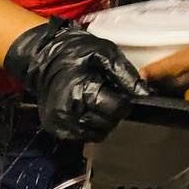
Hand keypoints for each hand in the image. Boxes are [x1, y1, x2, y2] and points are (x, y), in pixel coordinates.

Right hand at [4, 17, 146, 141]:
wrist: (43, 56)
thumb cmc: (75, 52)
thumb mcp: (105, 53)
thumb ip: (125, 74)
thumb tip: (145, 94)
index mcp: (82, 91)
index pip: (117, 109)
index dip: (124, 101)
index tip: (121, 91)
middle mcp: (69, 113)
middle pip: (108, 124)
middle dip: (114, 111)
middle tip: (109, 95)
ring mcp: (60, 124)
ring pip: (97, 134)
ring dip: (103, 121)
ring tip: (97, 101)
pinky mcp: (55, 129)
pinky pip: (83, 137)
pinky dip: (90, 126)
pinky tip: (86, 109)